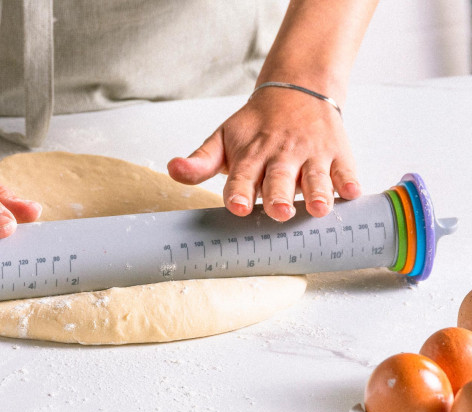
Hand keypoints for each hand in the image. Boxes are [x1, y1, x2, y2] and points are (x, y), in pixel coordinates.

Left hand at [167, 86, 360, 220]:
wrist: (297, 89)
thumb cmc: (255, 126)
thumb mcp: (223, 138)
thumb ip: (199, 162)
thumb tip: (172, 170)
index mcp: (250, 155)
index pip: (241, 176)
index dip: (238, 191)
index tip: (236, 206)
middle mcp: (280, 155)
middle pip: (279, 179)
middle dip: (278, 195)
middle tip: (279, 211)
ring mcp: (311, 154)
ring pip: (314, 176)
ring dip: (317, 192)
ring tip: (318, 208)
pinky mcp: (337, 152)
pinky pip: (345, 168)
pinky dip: (349, 180)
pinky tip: (351, 192)